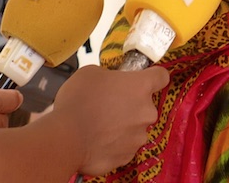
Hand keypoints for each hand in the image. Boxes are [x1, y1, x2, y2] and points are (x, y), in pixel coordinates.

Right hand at [45, 65, 168, 175]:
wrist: (67, 138)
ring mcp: (139, 137)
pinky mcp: (128, 156)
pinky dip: (115, 143)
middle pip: (146, 105)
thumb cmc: (78, 100)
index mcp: (140, 87)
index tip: (143, 78)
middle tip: (108, 106)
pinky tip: (98, 141)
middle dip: (131, 105)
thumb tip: (111, 86)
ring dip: (123, 126)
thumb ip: (109, 77)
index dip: (153, 76)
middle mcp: (146, 112)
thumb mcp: (90, 73)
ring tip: (100, 126)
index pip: (161, 76)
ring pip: (135, 128)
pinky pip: (125, 146)